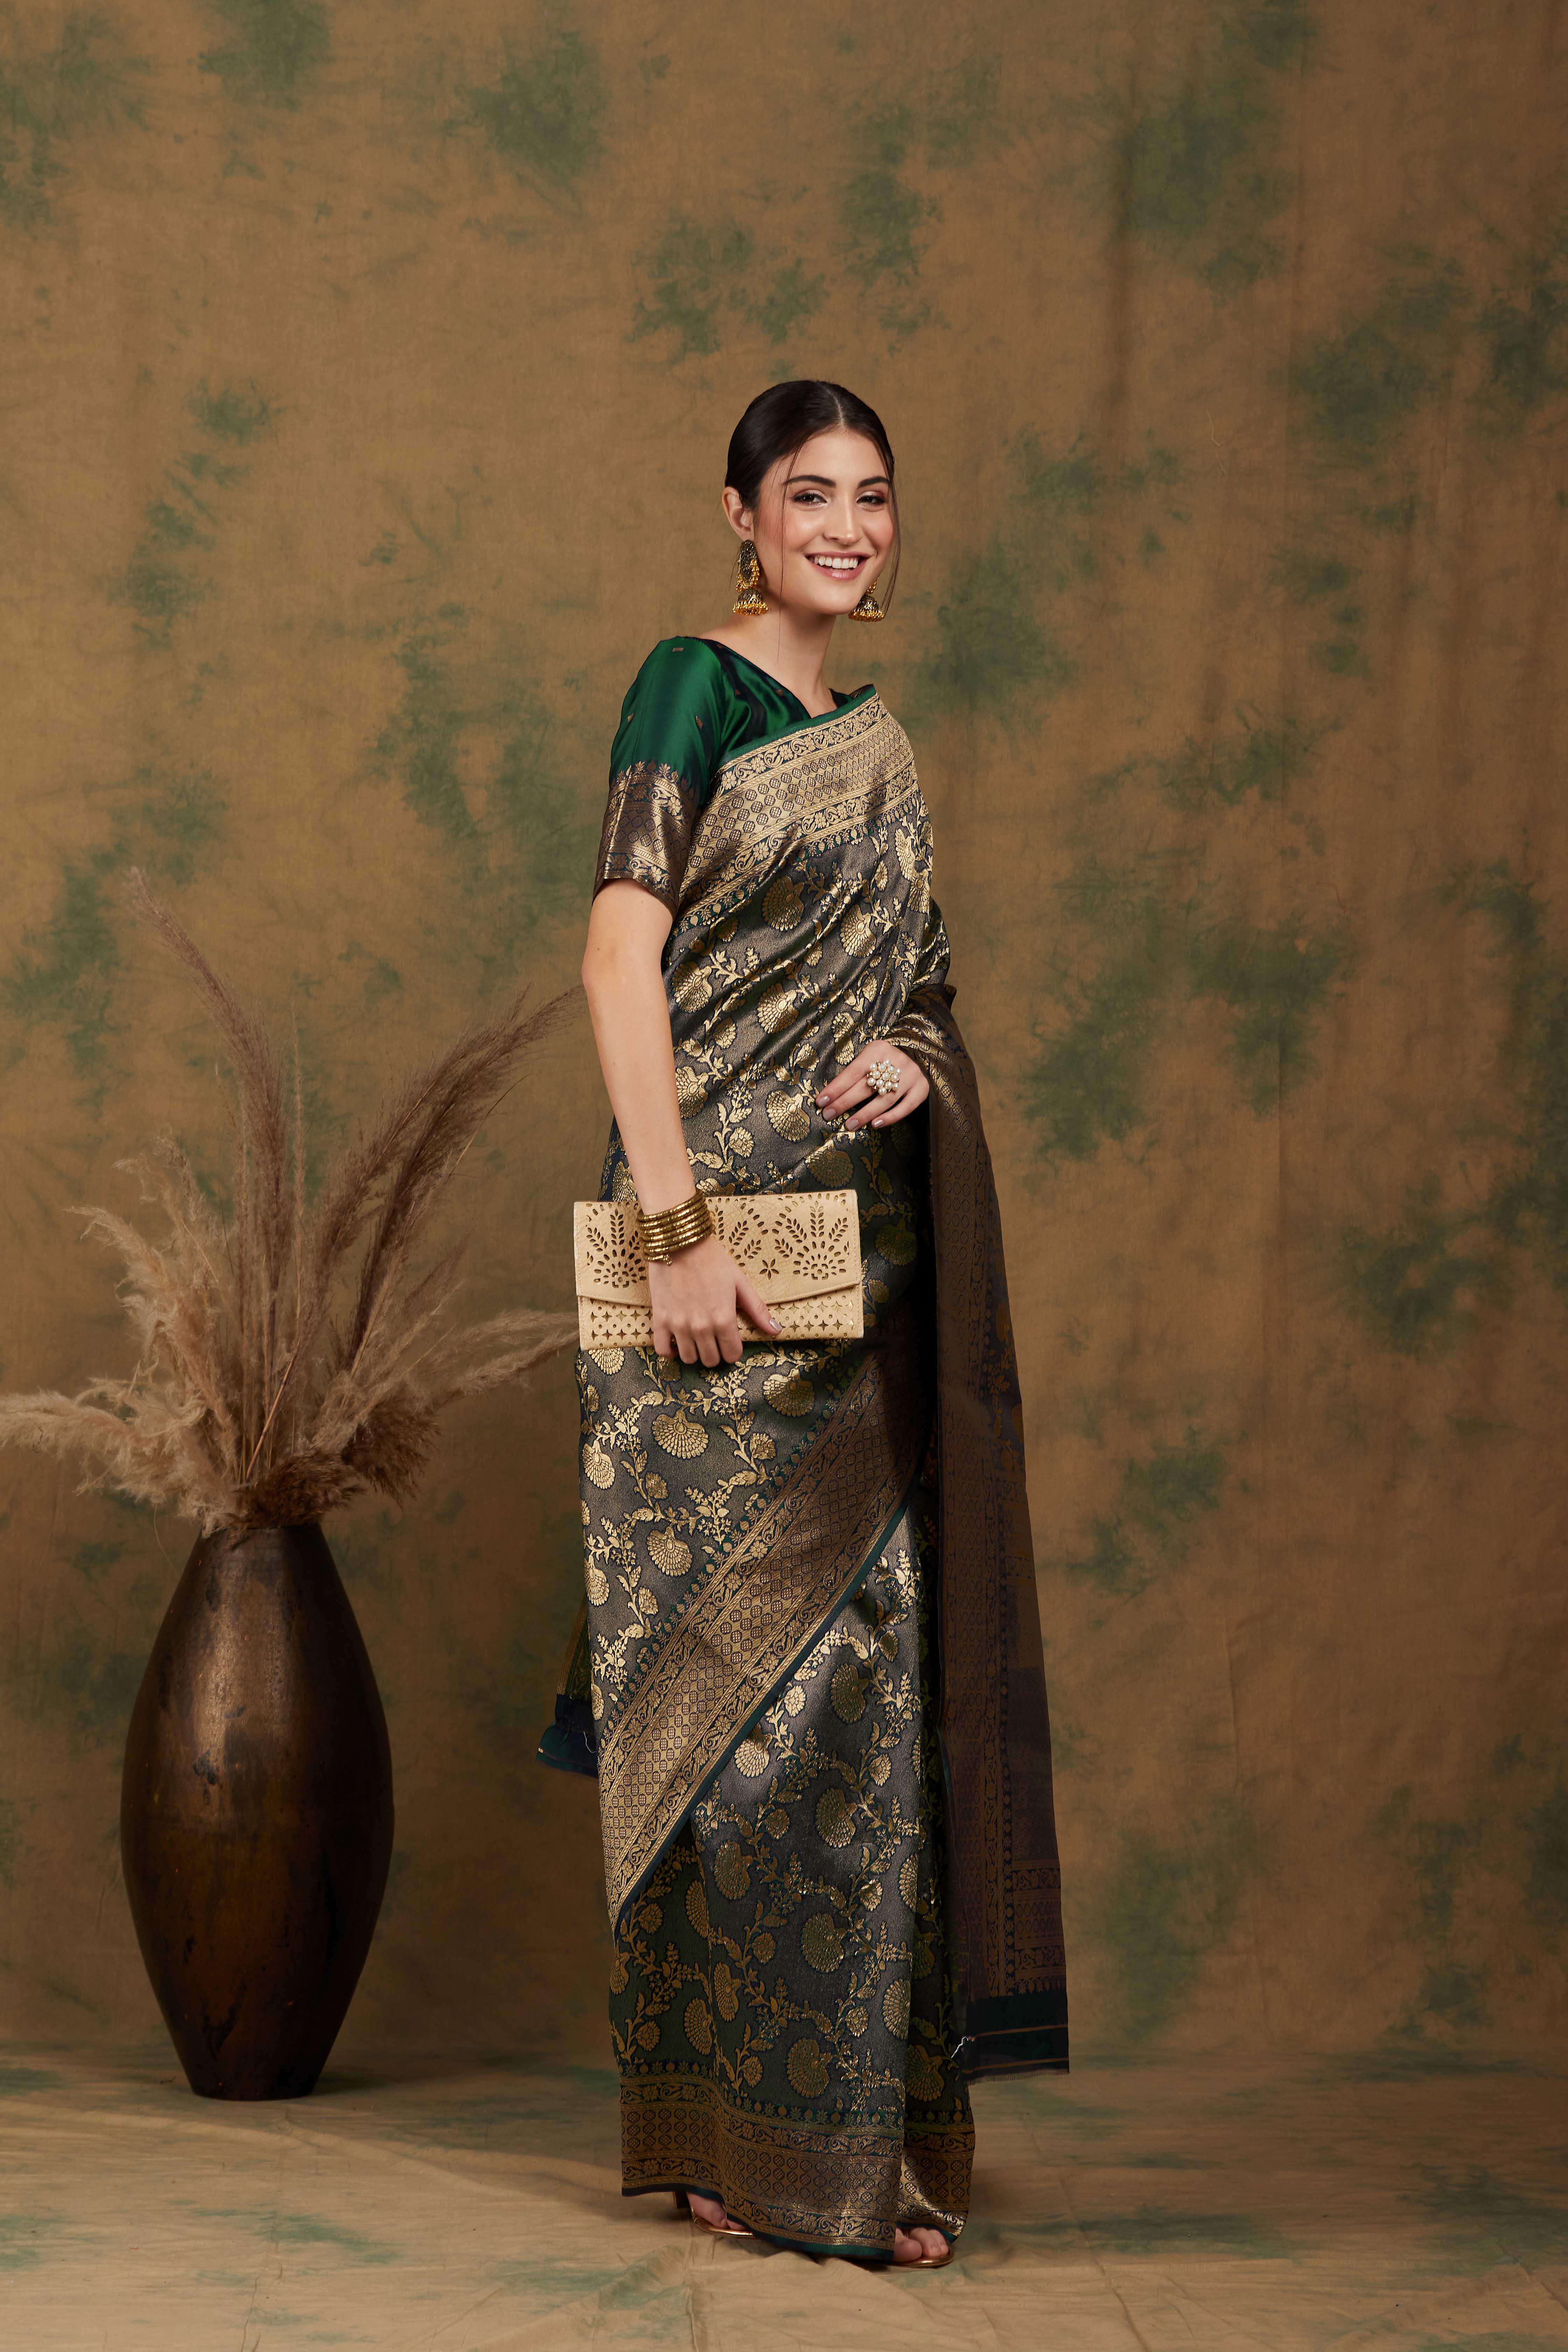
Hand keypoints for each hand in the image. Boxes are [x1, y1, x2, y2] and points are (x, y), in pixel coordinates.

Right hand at [648, 1232, 780, 1366]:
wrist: (680, 1242)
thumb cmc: (712, 1260)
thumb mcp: (740, 1283)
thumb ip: (757, 1310)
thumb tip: (776, 1331)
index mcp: (724, 1319)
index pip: (732, 1355)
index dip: (733, 1350)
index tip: (729, 1340)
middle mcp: (702, 1327)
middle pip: (710, 1360)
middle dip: (715, 1352)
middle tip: (713, 1338)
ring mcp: (679, 1325)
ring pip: (688, 1358)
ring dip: (695, 1352)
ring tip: (696, 1339)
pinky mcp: (660, 1319)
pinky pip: (661, 1350)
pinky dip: (669, 1351)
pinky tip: (676, 1342)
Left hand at [814, 1041, 928, 1131]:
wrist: (919, 1053)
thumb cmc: (885, 1059)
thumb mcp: (869, 1055)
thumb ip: (855, 1071)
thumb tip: (832, 1095)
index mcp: (879, 1050)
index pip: (853, 1072)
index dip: (836, 1088)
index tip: (821, 1101)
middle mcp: (896, 1061)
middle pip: (866, 1086)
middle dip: (845, 1102)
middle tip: (829, 1115)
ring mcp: (911, 1076)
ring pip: (885, 1099)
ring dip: (865, 1114)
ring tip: (849, 1125)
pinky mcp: (921, 1089)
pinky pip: (906, 1107)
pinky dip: (890, 1117)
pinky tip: (875, 1124)